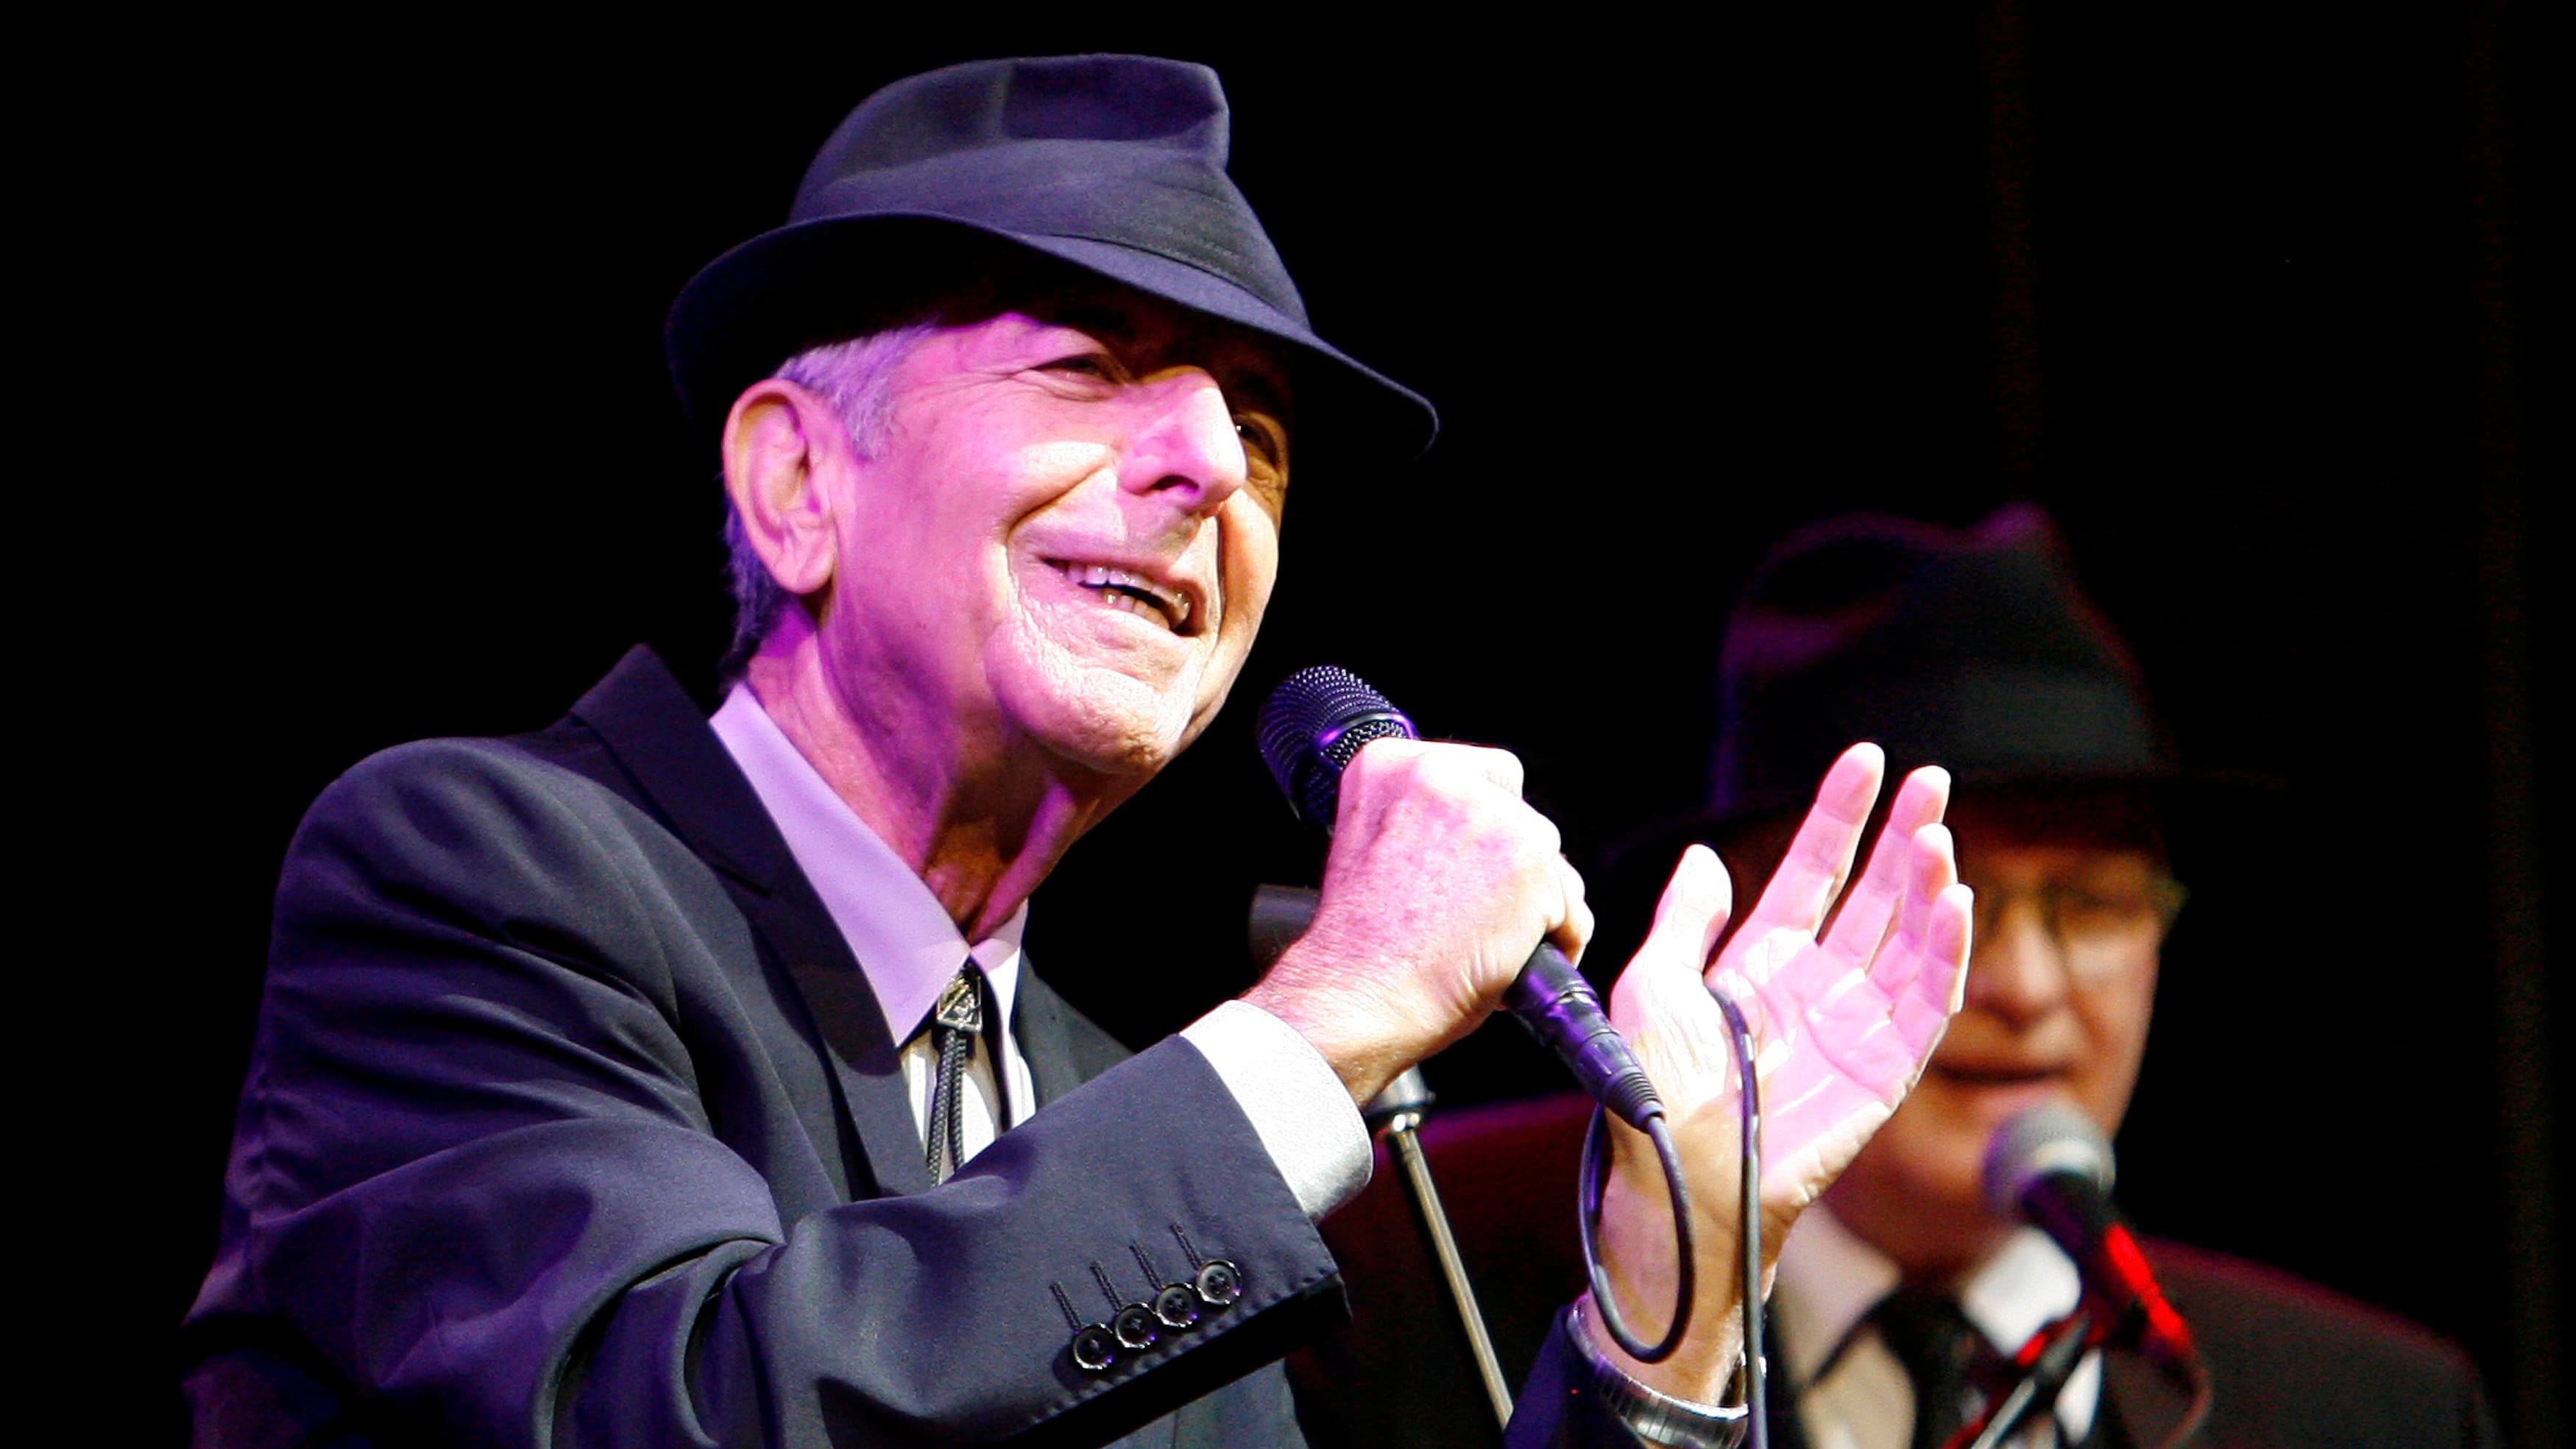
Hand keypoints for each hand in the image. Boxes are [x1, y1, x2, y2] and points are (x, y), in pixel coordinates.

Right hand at [1245, 737, 1589, 1103]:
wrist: (1360, 998)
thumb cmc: (1361, 948)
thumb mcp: (1373, 850)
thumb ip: (1421, 823)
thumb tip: (1479, 834)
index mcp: (1389, 763)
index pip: (1478, 774)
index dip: (1479, 830)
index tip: (1464, 871)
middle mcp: (1440, 773)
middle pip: (1521, 811)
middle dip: (1511, 865)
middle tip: (1472, 914)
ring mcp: (1492, 814)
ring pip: (1552, 862)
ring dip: (1534, 905)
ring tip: (1483, 945)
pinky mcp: (1532, 861)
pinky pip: (1572, 910)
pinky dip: (1555, 944)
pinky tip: (1507, 965)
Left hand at [1588, 744, 1973, 1398]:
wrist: (1678, 1177)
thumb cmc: (1651, 1092)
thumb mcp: (1650, 986)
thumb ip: (1684, 921)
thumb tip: (1702, 857)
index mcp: (1759, 962)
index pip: (1810, 872)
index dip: (1839, 818)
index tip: (1864, 760)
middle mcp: (1813, 987)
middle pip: (1872, 897)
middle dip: (1902, 837)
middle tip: (1932, 780)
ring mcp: (1852, 1028)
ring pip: (1907, 942)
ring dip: (1928, 888)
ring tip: (1938, 833)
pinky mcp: (1881, 1072)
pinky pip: (1926, 1006)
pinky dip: (1946, 955)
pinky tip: (1956, 902)